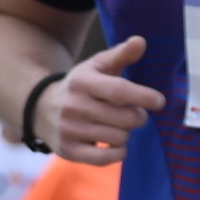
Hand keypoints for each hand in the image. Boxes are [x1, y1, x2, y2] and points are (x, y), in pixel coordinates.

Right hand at [52, 35, 162, 165]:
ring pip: (120, 138)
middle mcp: (73, 106)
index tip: (159, 101)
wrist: (40, 108)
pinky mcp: (68, 151)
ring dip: (125, 133)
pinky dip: (118, 153)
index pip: (120, 90)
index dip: (144, 96)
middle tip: (132, 113)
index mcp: (82, 82)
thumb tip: (140, 41)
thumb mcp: (97, 66)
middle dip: (137, 117)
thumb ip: (121, 54)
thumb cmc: (81, 86)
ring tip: (115, 125)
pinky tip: (114, 143)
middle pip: (126, 118)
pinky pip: (107, 159)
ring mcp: (69, 130)